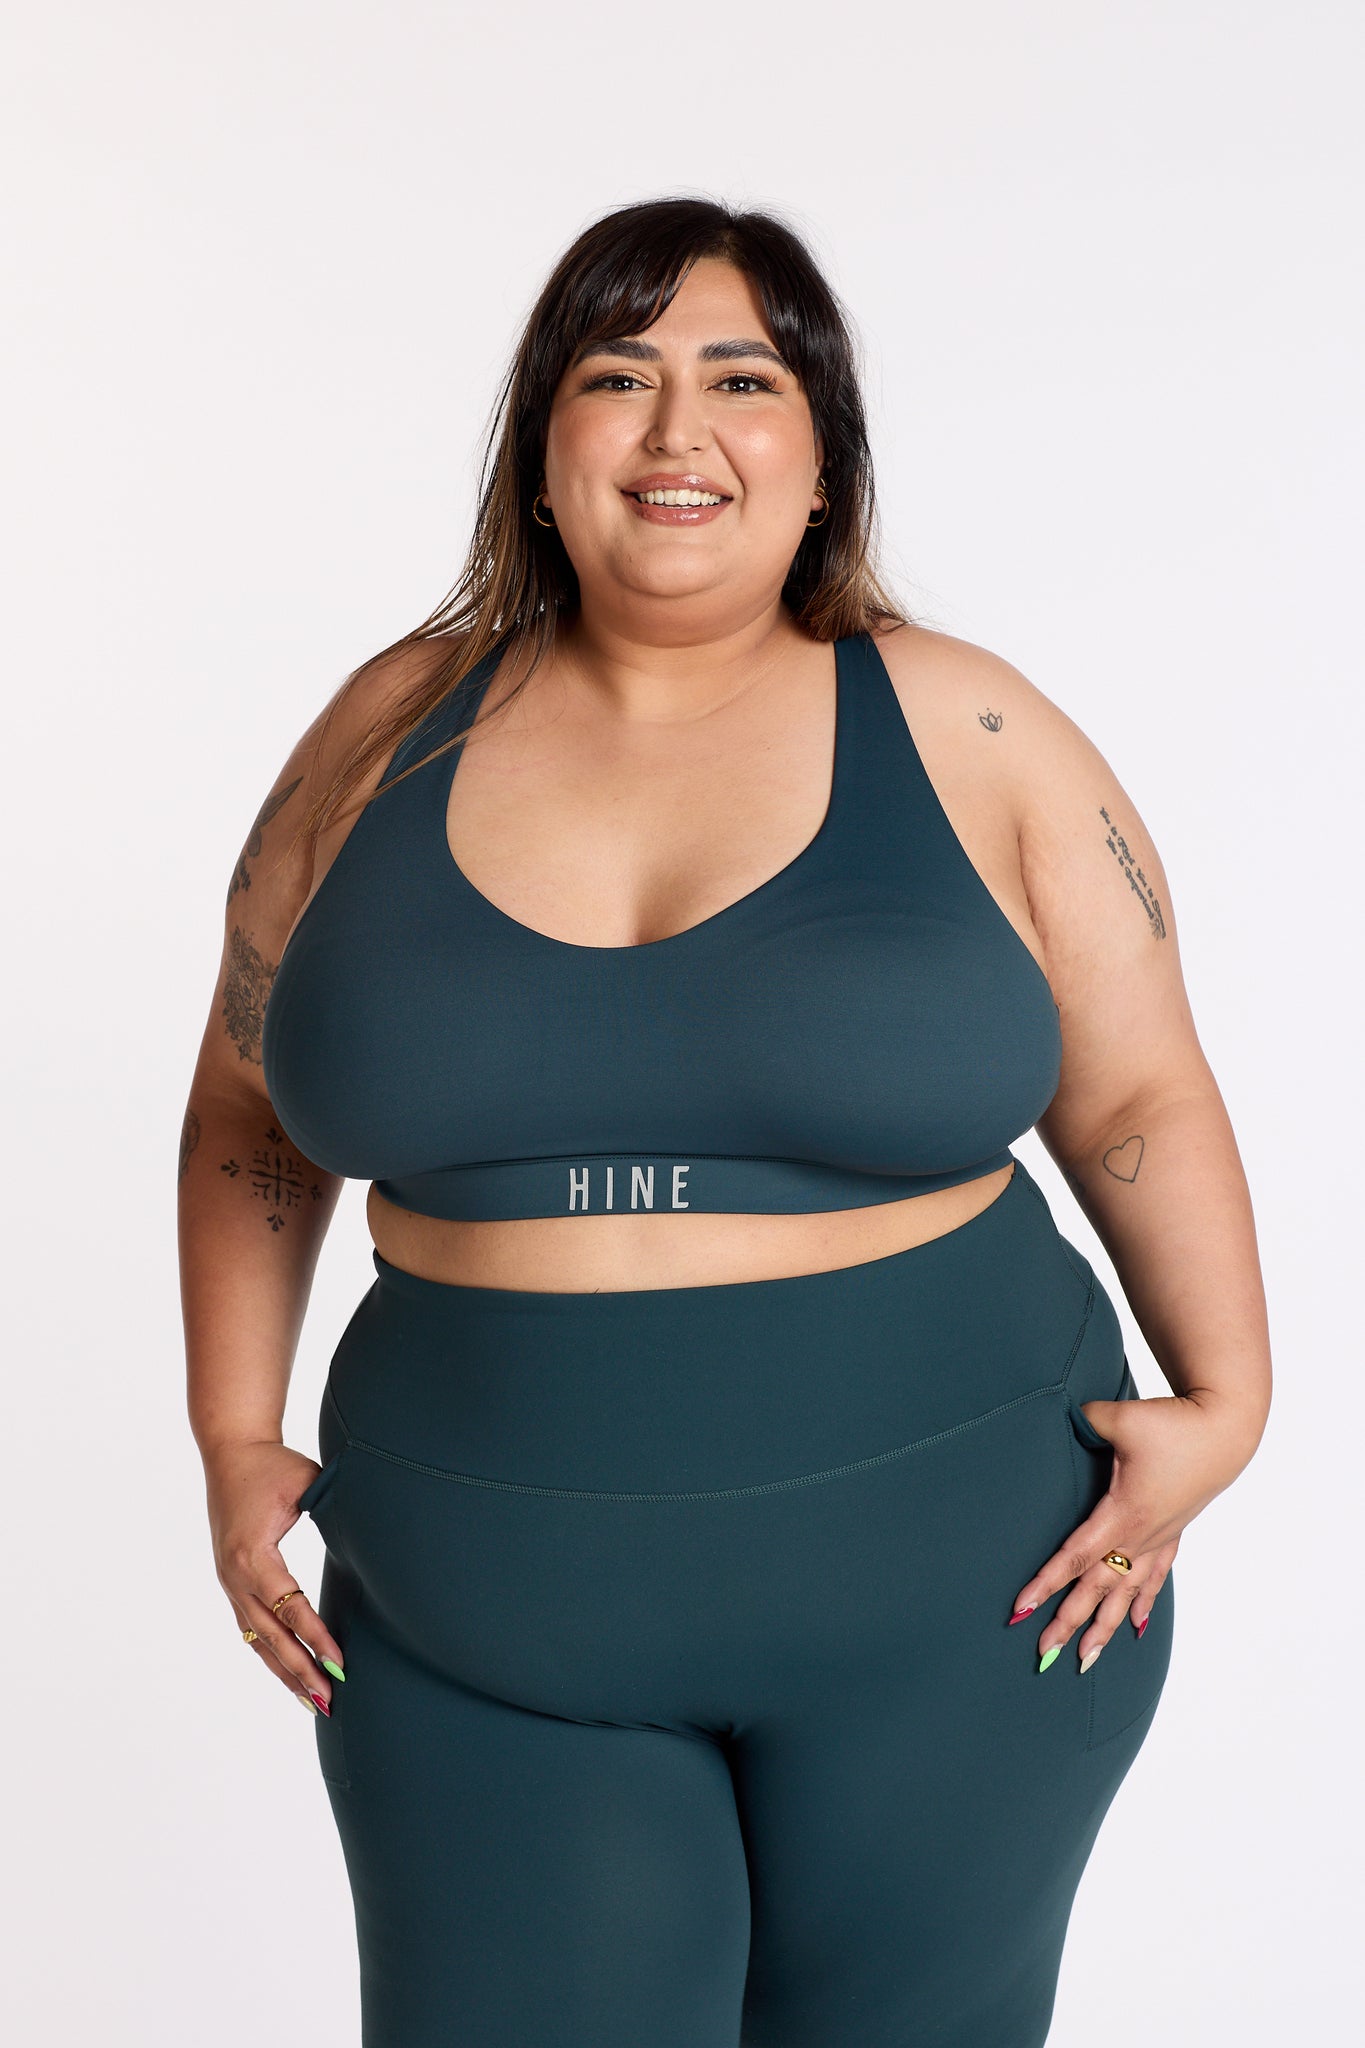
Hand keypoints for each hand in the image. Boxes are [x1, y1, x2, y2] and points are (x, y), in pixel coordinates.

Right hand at [204, 1438, 346, 1714]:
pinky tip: (289, 1674)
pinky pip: (251, 1628)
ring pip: (257, 1639)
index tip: (340, 1665)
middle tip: (330, 1701)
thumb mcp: (306, 1481)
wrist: (230, 1450)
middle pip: (271, 1636)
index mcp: (252, 1554)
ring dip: (285, 1672)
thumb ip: (333, 1509)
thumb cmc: (272, 1464)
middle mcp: (235, 1576)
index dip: (316, 1638)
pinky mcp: (231, 1582)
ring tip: (314, 1703)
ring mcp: (229, 1582)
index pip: (291, 1607)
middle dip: (301, 1671)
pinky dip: (270, 1654)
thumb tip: (370, 1540)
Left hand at [1010, 1391, 1253, 1668]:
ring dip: (1105, 1627)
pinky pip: (1155, 1577)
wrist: (1225, 1429)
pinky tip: (1135, 1626)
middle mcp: (1141, 1535)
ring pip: (1127, 1592)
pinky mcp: (1173, 1531)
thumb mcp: (1122, 1418)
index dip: (1047, 1583)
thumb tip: (1069, 1419)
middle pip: (1097, 1588)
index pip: (1076, 1557)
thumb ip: (1087, 1421)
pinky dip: (1143, 1603)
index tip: (1022, 1609)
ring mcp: (1159, 1537)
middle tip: (1043, 1653)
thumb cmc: (1174, 1425)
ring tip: (1086, 1658)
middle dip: (1069, 1622)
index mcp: (1123, 1513)